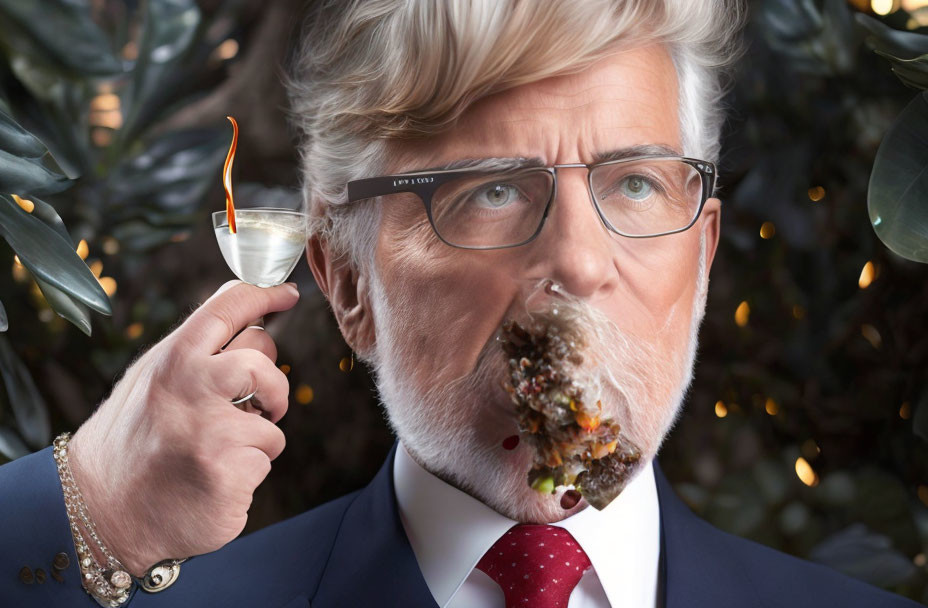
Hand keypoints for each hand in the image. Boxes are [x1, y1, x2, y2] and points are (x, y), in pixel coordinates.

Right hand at [68, 280, 298, 576]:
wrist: (103, 513)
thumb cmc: (134, 442)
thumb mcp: (151, 381)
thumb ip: (196, 353)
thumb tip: (253, 321)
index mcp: (173, 360)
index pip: (228, 308)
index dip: (265, 294)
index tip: (288, 294)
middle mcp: (193, 388)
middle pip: (263, 360)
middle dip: (271, 386)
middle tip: (258, 406)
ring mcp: (213, 432)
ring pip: (272, 421)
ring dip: (255, 440)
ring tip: (216, 453)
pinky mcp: (230, 474)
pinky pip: (264, 461)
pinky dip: (247, 472)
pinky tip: (213, 480)